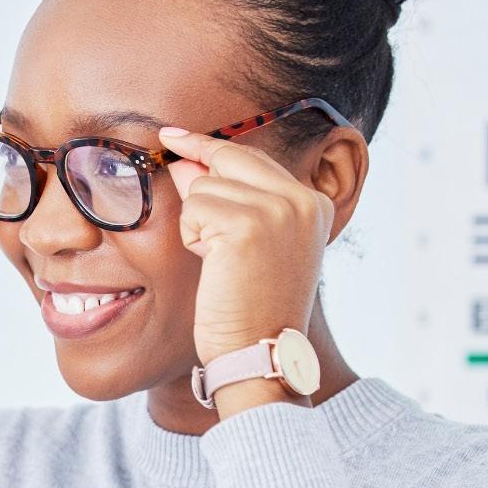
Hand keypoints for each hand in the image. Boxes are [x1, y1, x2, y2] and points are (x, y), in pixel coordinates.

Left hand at [158, 127, 332, 369]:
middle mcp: (301, 199)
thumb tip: (186, 161)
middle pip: (227, 160)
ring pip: (204, 187)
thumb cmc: (253, 305)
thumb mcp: (252, 243)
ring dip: (199, 225)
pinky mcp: (246, 225)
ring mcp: (276, 209)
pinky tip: (215, 267)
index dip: (209, 147)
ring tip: (224, 265)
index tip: (174, 135)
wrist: (261, 351)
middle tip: (192, 215)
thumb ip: (231, 198)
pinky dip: (193, 238)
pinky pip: (194, 209)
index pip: (251, 157)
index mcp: (313, 202)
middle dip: (199, 183)